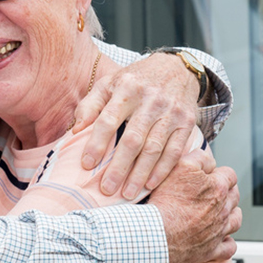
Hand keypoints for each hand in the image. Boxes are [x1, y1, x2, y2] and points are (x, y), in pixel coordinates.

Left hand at [72, 53, 201, 198]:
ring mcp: (171, 112)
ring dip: (140, 174)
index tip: (86, 164)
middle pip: (133, 139)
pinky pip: (175, 151)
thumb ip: (90, 105)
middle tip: (106, 189)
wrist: (177, 69)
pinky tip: (150, 184)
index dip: (97, 143)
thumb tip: (75, 130)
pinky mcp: (187, 122)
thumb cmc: (136, 81)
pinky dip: (163, 170)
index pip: (108, 120)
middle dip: (119, 167)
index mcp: (127, 89)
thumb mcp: (109, 83)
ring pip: (154, 148)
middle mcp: (150, 100)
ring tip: (127, 194)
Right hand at [146, 155, 241, 262]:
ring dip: (230, 214)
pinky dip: (227, 242)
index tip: (209, 176)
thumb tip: (210, 160)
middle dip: (226, 192)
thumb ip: (199, 158)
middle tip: (211, 192)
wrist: (156, 232)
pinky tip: (219, 238)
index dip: (219, 173)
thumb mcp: (180, 166)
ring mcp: (219, 231)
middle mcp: (222, 210)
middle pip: (234, 196)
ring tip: (218, 212)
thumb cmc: (165, 201)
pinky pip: (229, 247)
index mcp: (218, 188)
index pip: (230, 175)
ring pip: (236, 220)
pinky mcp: (211, 250)